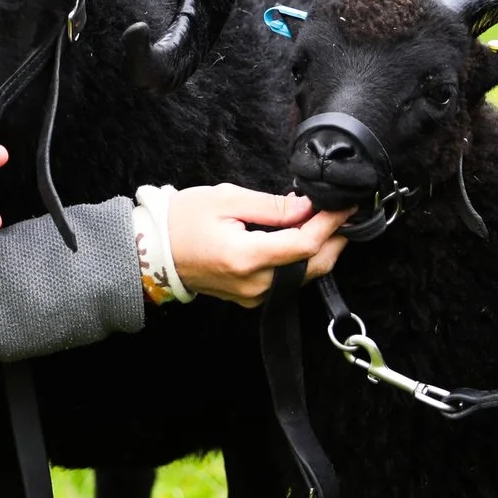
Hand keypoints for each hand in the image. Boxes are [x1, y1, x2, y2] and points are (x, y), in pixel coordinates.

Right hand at [169, 187, 349, 307]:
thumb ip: (272, 205)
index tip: (345, 205)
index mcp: (247, 257)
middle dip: (336, 239)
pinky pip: (289, 281)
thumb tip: (309, 206)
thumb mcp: (227, 200)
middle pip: (314, 266)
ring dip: (322, 250)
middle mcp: (254, 284)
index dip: (330, 223)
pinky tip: (304, 237)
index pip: (305, 244)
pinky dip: (303, 261)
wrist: (152, 252)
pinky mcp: (251, 298)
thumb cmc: (182, 220)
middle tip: (345, 213)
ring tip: (328, 220)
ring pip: (305, 276)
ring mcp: (253, 296)